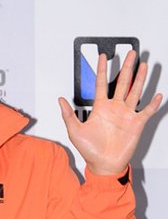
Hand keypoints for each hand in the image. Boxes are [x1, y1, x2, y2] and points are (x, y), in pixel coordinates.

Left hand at [58, 50, 162, 175]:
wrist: (103, 165)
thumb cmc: (89, 151)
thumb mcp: (74, 132)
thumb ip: (68, 115)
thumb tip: (60, 100)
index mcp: (100, 108)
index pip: (102, 83)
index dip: (102, 69)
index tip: (102, 56)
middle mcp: (114, 109)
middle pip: (122, 82)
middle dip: (126, 67)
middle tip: (130, 53)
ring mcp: (126, 115)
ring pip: (135, 91)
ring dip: (140, 79)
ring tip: (143, 65)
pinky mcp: (136, 124)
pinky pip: (146, 111)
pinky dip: (152, 104)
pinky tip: (157, 95)